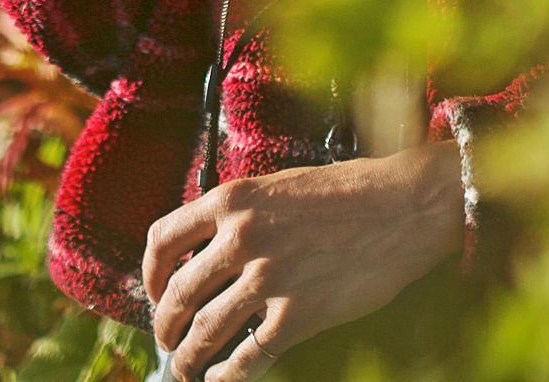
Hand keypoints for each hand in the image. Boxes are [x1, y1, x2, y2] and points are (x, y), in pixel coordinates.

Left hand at [144, 146, 465, 378]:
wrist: (399, 207)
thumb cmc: (342, 193)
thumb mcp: (276, 186)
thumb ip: (238, 215)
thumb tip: (204, 252)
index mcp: (231, 199)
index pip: (161, 239)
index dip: (149, 274)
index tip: (156, 291)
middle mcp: (241, 237)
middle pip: (176, 294)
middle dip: (163, 325)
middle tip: (165, 339)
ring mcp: (268, 279)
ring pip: (204, 332)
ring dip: (187, 358)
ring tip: (184, 368)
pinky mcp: (297, 315)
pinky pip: (248, 358)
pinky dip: (227, 377)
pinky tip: (221, 380)